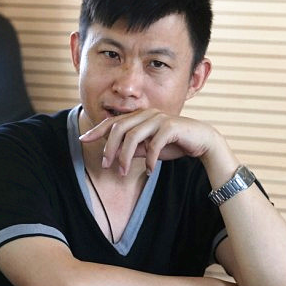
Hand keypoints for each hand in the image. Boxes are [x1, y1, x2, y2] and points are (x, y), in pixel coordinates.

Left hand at [79, 108, 224, 176]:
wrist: (203, 142)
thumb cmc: (174, 144)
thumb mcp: (149, 148)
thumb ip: (133, 148)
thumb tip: (114, 154)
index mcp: (140, 116)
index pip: (113, 122)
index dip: (97, 130)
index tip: (83, 140)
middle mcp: (147, 114)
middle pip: (119, 128)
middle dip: (110, 147)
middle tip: (105, 165)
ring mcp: (159, 118)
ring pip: (133, 136)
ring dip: (126, 156)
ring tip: (124, 172)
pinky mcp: (171, 126)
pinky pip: (153, 144)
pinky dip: (149, 159)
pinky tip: (149, 170)